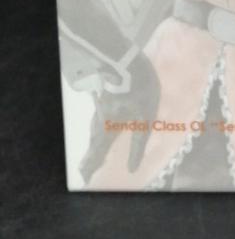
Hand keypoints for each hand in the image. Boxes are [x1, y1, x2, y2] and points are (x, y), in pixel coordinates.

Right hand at [79, 51, 160, 183]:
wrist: (124, 59)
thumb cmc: (138, 89)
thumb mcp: (144, 118)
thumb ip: (138, 144)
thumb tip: (132, 169)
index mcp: (108, 128)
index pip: (97, 153)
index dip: (91, 167)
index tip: (85, 179)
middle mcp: (100, 119)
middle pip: (93, 142)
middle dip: (90, 157)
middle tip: (85, 169)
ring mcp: (101, 105)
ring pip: (95, 128)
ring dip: (94, 142)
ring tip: (94, 150)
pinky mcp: (105, 94)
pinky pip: (100, 115)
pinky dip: (99, 125)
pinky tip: (102, 121)